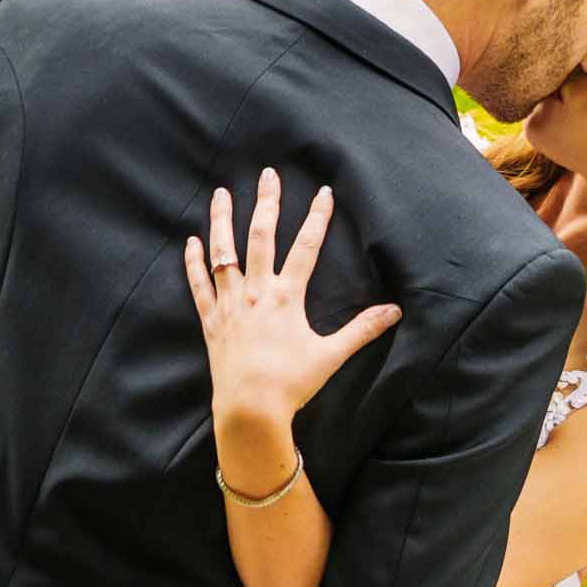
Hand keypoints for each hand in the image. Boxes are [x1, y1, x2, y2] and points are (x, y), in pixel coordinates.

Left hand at [185, 168, 402, 427]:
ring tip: (221, 193)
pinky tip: (192, 241)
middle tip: (267, 175)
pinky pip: (199, 285)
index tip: (323, 192)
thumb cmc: (291, 384)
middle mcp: (256, 293)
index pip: (305, 248)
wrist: (250, 411)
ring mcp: (230, 305)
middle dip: (266, 203)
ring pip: (224, 253)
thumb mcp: (331, 355)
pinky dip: (194, 262)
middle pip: (261, 238)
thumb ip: (362, 330)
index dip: (316, 218)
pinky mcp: (211, 321)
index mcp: (286, 297)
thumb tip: (394, 312)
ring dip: (222, 221)